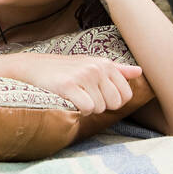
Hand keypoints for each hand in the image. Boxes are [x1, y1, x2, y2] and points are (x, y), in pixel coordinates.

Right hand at [10, 53, 143, 114]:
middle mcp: (97, 68)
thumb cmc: (65, 69)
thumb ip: (117, 70)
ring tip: (74, 95)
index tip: (96, 94)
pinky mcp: (68, 85)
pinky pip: (86, 108)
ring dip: (86, 108)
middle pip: (114, 103)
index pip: (126, 95)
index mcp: (106, 64)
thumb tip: (139, 72)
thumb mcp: (91, 65)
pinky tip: (68, 100)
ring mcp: (83, 76)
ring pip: (99, 108)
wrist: (33, 67)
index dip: (111, 101)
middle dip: (100, 105)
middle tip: (83, 95)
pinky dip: (78, 109)